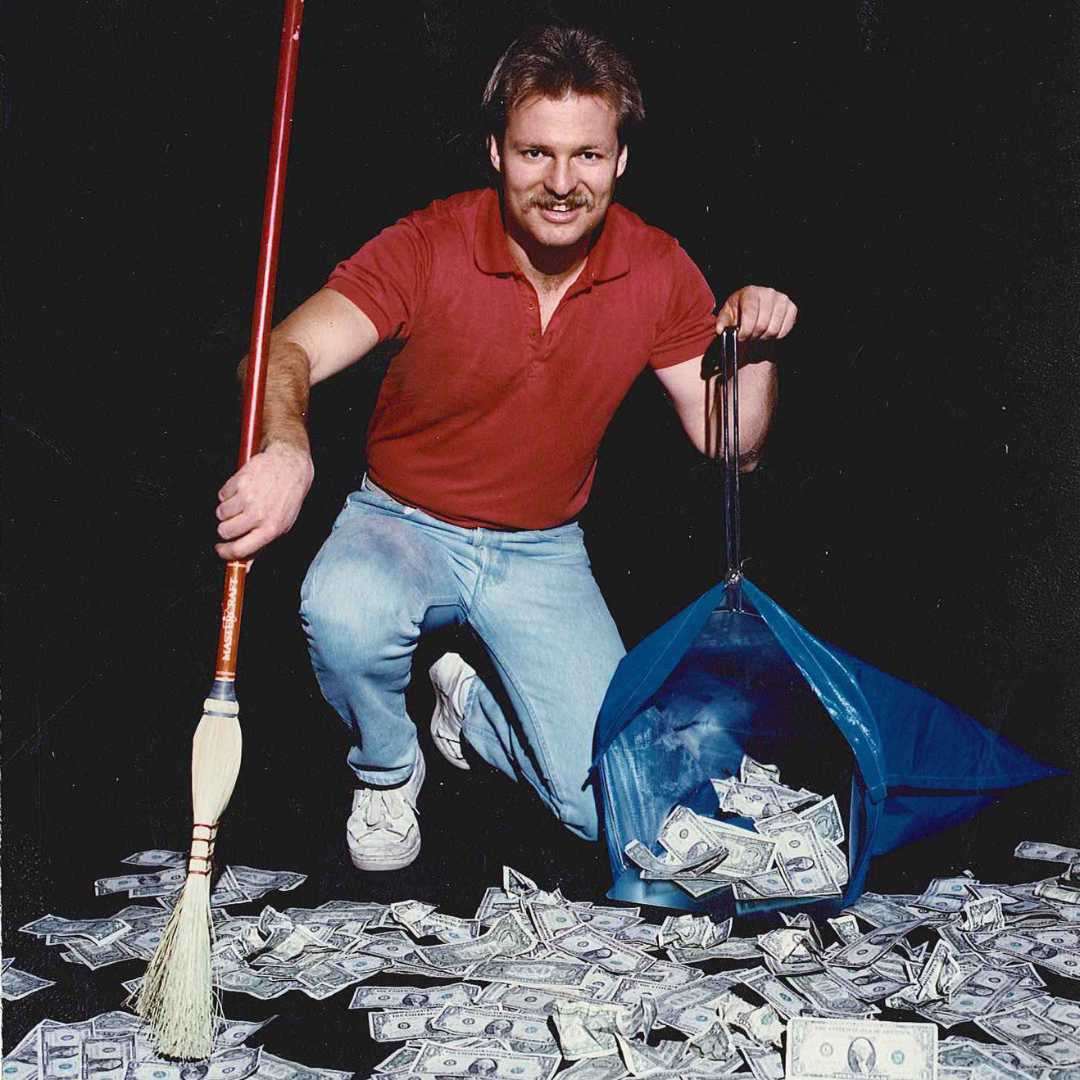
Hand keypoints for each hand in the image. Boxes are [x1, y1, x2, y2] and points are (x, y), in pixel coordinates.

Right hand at [214, 440, 313, 560]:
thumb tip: (244, 567)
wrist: (290, 467)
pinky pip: (221, 495)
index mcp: (271, 529)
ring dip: (226, 510)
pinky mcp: (240, 482)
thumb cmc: (287, 498)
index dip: (225, 553)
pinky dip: (227, 494)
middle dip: (225, 528)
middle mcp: (259, 515)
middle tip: (234, 521)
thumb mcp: (281, 525)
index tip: (220, 549)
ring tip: (242, 503)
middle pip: (224, 531)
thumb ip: (260, 546)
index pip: (240, 550)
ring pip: (220, 513)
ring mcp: (248, 498)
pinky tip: (242, 490)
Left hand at [716, 285, 797, 341]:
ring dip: (764, 337)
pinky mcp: (792, 308)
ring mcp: (782, 299)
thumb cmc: (739, 313)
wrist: (754, 312)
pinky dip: (776, 336)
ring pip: (774, 329)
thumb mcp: (727, 316)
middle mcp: (768, 292)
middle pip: (762, 324)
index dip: (745, 329)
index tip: (741, 337)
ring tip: (758, 334)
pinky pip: (785, 329)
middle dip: (753, 336)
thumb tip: (720, 329)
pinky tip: (768, 332)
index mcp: (750, 291)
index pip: (750, 313)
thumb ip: (722, 322)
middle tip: (749, 337)